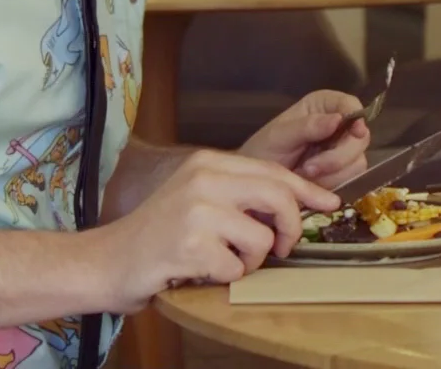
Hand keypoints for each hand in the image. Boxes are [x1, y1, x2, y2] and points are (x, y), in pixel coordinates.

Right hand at [99, 149, 338, 311]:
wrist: (109, 261)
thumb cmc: (159, 234)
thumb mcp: (198, 197)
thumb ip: (239, 194)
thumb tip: (297, 203)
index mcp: (208, 163)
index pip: (273, 171)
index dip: (307, 190)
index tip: (331, 202)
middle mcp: (204, 179)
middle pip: (278, 196)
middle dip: (292, 227)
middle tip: (284, 248)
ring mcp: (197, 211)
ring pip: (261, 238)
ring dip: (251, 260)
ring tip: (222, 260)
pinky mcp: (191, 245)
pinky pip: (237, 268)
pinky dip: (225, 277)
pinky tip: (199, 271)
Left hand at [237, 90, 370, 187]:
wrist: (258, 182)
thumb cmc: (263, 151)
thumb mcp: (279, 135)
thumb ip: (307, 126)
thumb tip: (337, 120)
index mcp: (322, 106)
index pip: (350, 104)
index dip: (357, 117)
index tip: (355, 131)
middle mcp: (337, 125)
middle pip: (360, 137)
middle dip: (337, 157)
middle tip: (310, 168)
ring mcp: (341, 150)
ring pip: (357, 161)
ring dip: (332, 173)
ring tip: (305, 174)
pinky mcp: (342, 172)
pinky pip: (351, 179)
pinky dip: (332, 183)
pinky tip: (313, 183)